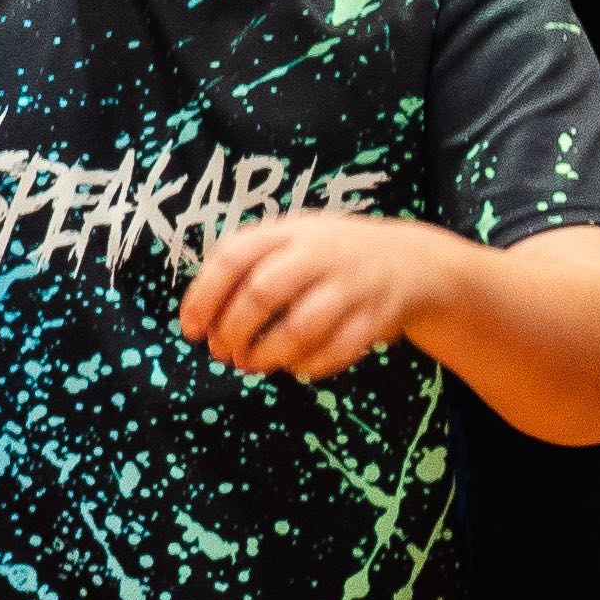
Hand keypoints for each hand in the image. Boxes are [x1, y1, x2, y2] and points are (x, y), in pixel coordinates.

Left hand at [183, 208, 460, 385]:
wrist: (408, 261)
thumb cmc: (326, 257)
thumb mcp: (288, 241)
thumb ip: (246, 266)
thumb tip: (198, 315)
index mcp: (289, 232)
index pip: (234, 258)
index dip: (204, 297)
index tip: (191, 329)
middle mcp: (320, 254)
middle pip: (261, 294)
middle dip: (232, 331)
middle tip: (221, 352)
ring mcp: (351, 285)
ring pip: (299, 328)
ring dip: (266, 354)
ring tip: (250, 363)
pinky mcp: (376, 317)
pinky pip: (336, 350)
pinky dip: (309, 365)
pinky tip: (294, 367)